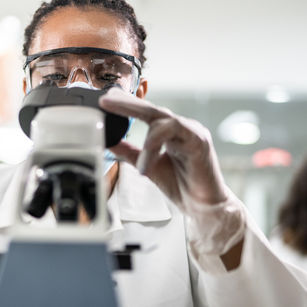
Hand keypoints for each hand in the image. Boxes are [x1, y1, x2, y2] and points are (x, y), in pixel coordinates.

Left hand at [99, 88, 244, 268]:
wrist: (201, 205)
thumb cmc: (180, 184)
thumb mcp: (146, 165)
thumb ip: (130, 152)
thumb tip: (110, 141)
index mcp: (169, 131)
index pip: (145, 111)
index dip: (126, 104)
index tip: (105, 101)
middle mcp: (180, 127)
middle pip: (151, 108)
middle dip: (127, 103)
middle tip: (106, 101)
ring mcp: (191, 131)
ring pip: (162, 118)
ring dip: (143, 138)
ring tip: (131, 157)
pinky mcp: (199, 140)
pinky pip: (173, 131)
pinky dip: (154, 145)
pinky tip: (146, 164)